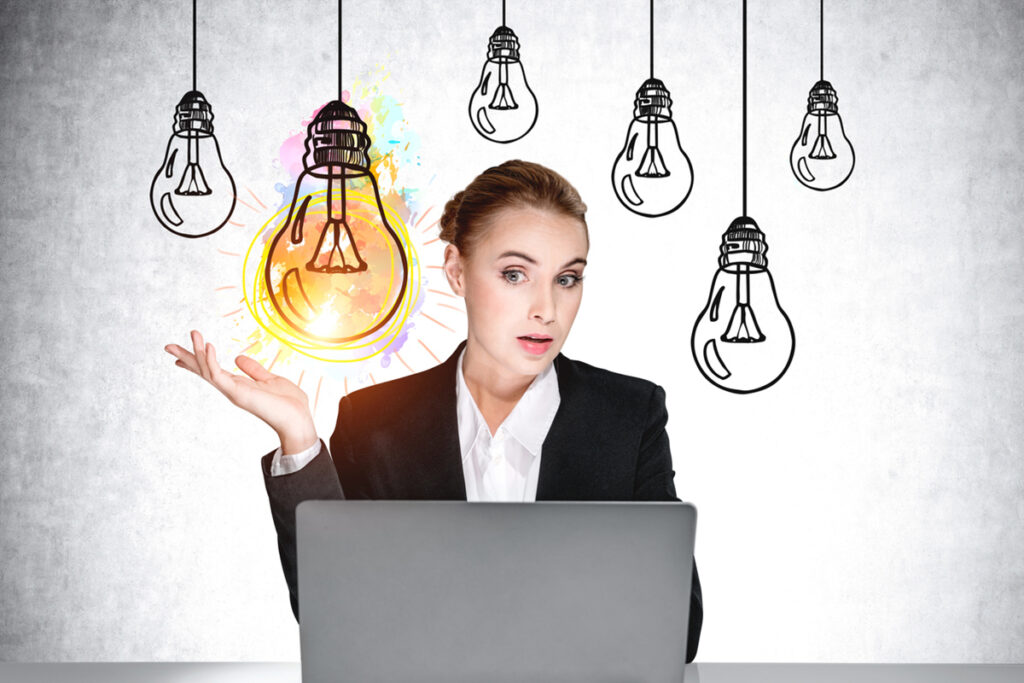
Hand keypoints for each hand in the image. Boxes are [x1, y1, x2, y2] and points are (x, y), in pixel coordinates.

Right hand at [164, 330, 317, 452]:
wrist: (298, 419)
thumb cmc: (288, 403)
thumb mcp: (270, 379)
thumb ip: (254, 370)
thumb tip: (238, 358)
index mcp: (238, 385)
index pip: (212, 371)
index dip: (197, 361)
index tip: (179, 355)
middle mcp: (232, 389)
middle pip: (203, 370)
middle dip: (187, 358)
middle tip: (168, 346)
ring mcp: (233, 391)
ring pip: (208, 370)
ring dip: (199, 352)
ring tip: (194, 333)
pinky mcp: (238, 393)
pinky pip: (219, 376)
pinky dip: (212, 361)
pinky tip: (209, 346)